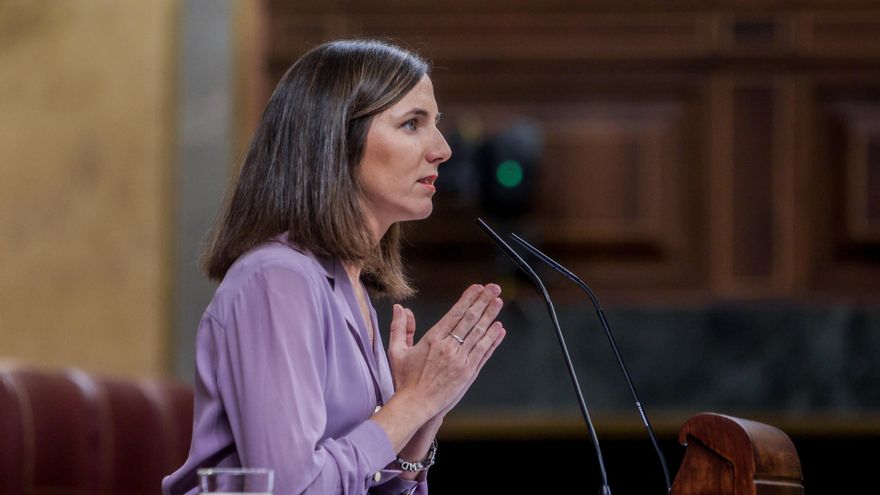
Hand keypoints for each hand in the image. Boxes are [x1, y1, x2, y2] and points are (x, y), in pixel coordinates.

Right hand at [386, 284, 506, 418]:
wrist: (415, 405)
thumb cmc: (404, 380)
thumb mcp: (396, 351)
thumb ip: (400, 328)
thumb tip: (400, 308)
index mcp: (433, 339)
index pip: (455, 313)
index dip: (468, 299)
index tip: (477, 288)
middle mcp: (449, 348)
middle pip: (470, 319)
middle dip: (483, 301)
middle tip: (494, 288)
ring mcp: (460, 361)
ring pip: (479, 334)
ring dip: (490, 316)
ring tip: (498, 302)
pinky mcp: (468, 373)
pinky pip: (483, 352)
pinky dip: (492, 340)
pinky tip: (499, 329)